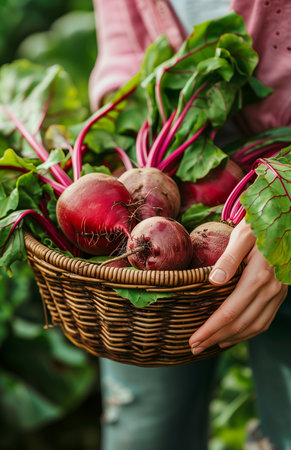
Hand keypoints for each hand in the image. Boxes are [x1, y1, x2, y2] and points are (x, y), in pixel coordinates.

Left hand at [189, 219, 287, 354]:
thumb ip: (229, 259)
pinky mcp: (280, 294)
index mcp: (258, 277)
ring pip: (254, 327)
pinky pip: (264, 320)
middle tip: (194, 347)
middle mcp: (270, 290)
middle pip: (240, 324)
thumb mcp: (242, 235)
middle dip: (215, 338)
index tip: (193, 339)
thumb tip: (212, 282)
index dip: (210, 329)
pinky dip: (248, 333)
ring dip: (231, 339)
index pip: (229, 312)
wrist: (288, 221)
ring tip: (211, 345)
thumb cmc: (260, 225)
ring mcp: (278, 294)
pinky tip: (234, 334)